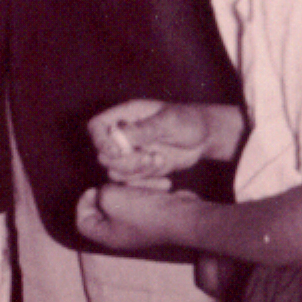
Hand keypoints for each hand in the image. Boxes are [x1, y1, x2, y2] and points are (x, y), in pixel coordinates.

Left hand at [74, 182, 194, 252]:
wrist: (182, 216)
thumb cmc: (145, 211)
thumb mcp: (110, 197)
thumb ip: (100, 192)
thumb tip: (108, 190)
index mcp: (107, 237)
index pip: (83, 223)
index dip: (83, 203)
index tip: (96, 189)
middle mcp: (122, 235)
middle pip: (103, 210)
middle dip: (110, 191)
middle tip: (118, 182)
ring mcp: (139, 227)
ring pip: (124, 201)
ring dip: (131, 187)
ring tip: (140, 183)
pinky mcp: (154, 217)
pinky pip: (143, 200)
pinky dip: (147, 190)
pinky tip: (157, 186)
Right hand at [87, 99, 211, 186]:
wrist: (205, 137)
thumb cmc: (188, 120)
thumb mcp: (169, 121)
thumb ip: (144, 128)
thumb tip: (118, 135)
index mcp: (125, 116)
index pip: (96, 127)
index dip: (100, 141)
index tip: (118, 152)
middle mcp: (123, 135)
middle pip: (103, 154)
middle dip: (125, 162)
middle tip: (149, 158)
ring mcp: (131, 153)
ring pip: (115, 171)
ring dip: (137, 173)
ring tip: (160, 162)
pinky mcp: (141, 169)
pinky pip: (133, 183)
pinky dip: (147, 185)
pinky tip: (166, 181)